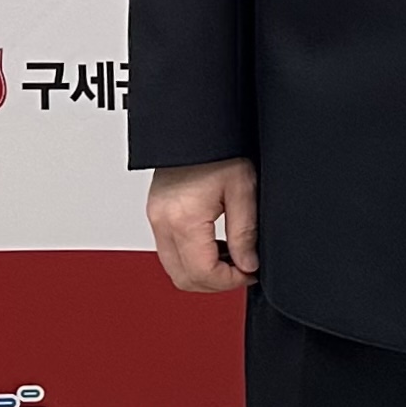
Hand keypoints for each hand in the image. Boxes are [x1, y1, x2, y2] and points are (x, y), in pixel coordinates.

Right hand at [146, 159, 257, 292]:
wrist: (194, 124)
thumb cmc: (218, 147)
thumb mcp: (242, 188)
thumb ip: (245, 231)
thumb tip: (249, 264)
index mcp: (183, 218)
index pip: (202, 273)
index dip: (230, 281)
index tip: (250, 273)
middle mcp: (162, 222)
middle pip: (183, 278)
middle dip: (215, 283)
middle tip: (243, 270)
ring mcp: (155, 218)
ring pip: (173, 268)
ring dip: (202, 271)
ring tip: (232, 255)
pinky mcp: (155, 213)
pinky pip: (169, 249)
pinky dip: (190, 256)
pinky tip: (214, 243)